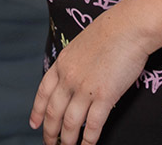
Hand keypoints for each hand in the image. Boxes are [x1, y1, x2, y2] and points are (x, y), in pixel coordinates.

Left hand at [29, 10, 149, 144]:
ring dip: (67, 140)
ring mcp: (85, 88)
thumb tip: (73, 78)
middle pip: (53, 112)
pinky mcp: (105, 96)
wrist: (127, 27)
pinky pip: (93, 124)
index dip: (37, 111)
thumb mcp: (81, 45)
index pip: (43, 92)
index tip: (34, 124)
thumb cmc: (110, 32)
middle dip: (50, 132)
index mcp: (61, 64)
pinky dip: (89, 139)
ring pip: (71, 123)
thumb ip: (74, 63)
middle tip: (50, 143)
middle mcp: (68, 78)